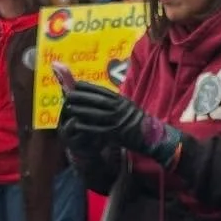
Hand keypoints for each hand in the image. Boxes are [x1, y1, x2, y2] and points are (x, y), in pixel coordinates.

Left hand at [60, 82, 181, 166]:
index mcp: (122, 101)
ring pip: (96, 114)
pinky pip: (98, 129)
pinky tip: (77, 124)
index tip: (76, 85)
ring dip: (81, 110)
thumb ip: (115, 102)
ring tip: (69, 107)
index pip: (102, 91)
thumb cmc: (138, 121)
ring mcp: (117, 121)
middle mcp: (119, 109)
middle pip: (97, 101)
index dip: (88, 88)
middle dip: (81, 97)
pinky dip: (86, 126)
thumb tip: (100, 96)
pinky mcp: (116, 134)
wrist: (152, 135)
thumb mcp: (128, 106)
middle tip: (68, 95)